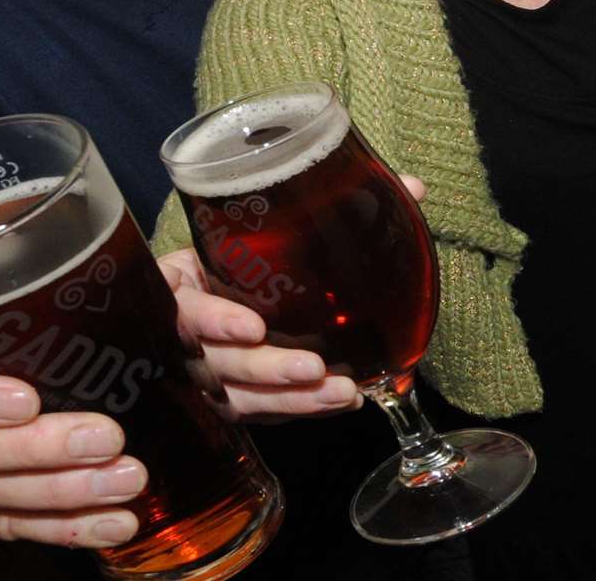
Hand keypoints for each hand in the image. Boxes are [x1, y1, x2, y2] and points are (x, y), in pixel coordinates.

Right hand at [161, 173, 427, 420]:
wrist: (230, 268)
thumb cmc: (246, 242)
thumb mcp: (270, 219)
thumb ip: (335, 199)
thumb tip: (413, 186)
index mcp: (182, 284)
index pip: (183, 310)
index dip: (213, 322)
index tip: (251, 327)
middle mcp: (188, 334)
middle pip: (215, 365)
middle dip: (266, 370)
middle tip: (312, 367)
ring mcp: (206, 372)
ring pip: (240, 397)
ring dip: (293, 398)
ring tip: (341, 392)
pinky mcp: (232, 395)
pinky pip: (264, 410)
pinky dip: (304, 407)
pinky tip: (345, 400)